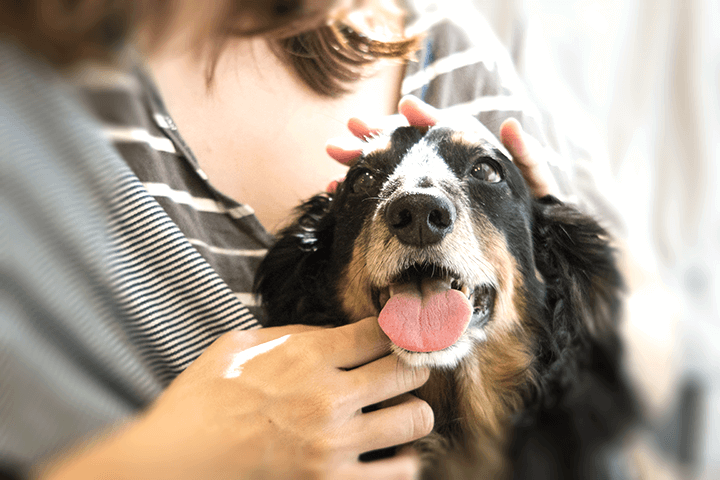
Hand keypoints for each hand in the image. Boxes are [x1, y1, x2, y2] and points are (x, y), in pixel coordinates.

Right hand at [40, 319, 432, 479]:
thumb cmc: (203, 398)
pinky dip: (402, 461)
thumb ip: (293, 334)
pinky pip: (397, 473)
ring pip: (415, 420)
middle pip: (407, 370)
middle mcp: (329, 398)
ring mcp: (334, 445)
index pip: (380, 333)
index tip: (400, 332)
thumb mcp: (240, 345)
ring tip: (401, 411)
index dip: (397, 328)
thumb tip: (334, 333)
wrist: (177, 461)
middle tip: (405, 369)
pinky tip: (389, 452)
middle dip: (412, 365)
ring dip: (413, 411)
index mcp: (307, 357)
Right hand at [326, 95, 558, 197]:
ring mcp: (424, 186)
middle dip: (374, 136)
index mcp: (464, 153)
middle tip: (348, 133)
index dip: (422, 117)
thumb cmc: (527, 214)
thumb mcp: (531, 188)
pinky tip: (340, 189)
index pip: (439, 127)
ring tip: (335, 157)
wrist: (517, 253)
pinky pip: (381, 195)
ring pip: (386, 166)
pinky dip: (363, 189)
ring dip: (361, 160)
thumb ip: (526, 160)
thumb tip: (511, 125)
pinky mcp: (413, 208)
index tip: (405, 109)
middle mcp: (439, 163)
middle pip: (403, 142)